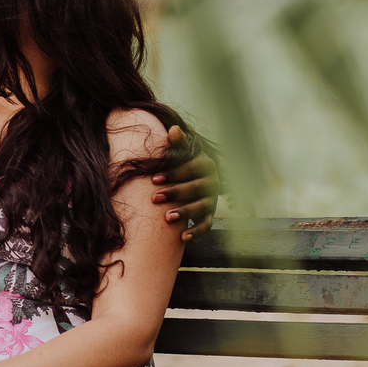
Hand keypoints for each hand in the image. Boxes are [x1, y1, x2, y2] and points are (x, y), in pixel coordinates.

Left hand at [152, 126, 219, 240]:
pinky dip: (195, 232)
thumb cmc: (182, 161)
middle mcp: (213, 183)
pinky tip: (181, 237)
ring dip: (185, 212)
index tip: (153, 179)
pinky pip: (206, 226)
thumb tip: (173, 129)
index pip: (191, 169)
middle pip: (195, 189)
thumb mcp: (181, 151)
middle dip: (174, 193)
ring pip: (201, 207)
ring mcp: (212, 200)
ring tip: (167, 217)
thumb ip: (177, 143)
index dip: (173, 173)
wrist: (193, 177)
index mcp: (206, 164)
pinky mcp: (209, 215)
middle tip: (153, 198)